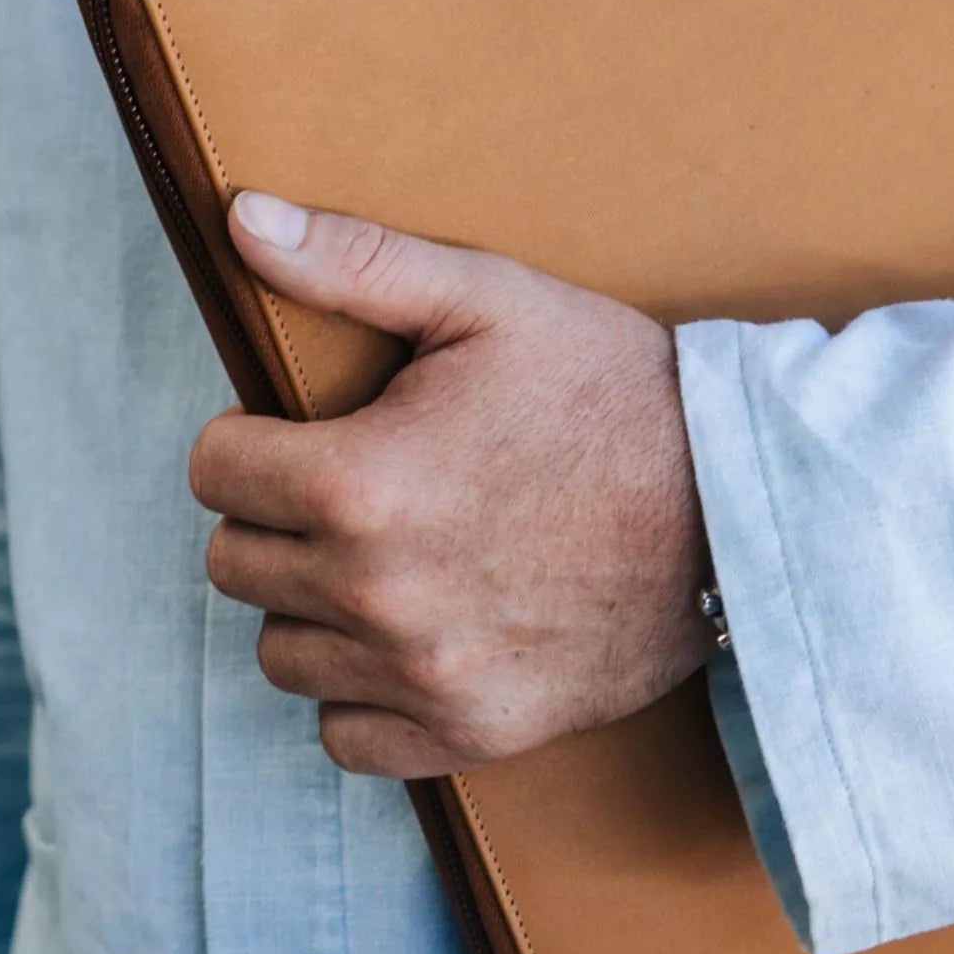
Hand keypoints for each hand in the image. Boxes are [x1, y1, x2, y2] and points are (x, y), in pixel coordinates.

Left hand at [189, 191, 716, 778]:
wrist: (739, 509)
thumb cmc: (612, 391)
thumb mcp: (487, 298)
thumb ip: (351, 261)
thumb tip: (239, 218)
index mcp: (357, 483)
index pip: (214, 473)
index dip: (252, 440)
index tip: (303, 434)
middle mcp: (375, 593)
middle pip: (234, 564)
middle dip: (278, 520)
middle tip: (351, 492)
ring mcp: (422, 672)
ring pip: (281, 651)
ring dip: (312, 609)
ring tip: (384, 560)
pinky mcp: (469, 731)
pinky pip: (346, 736)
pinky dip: (363, 694)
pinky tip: (411, 636)